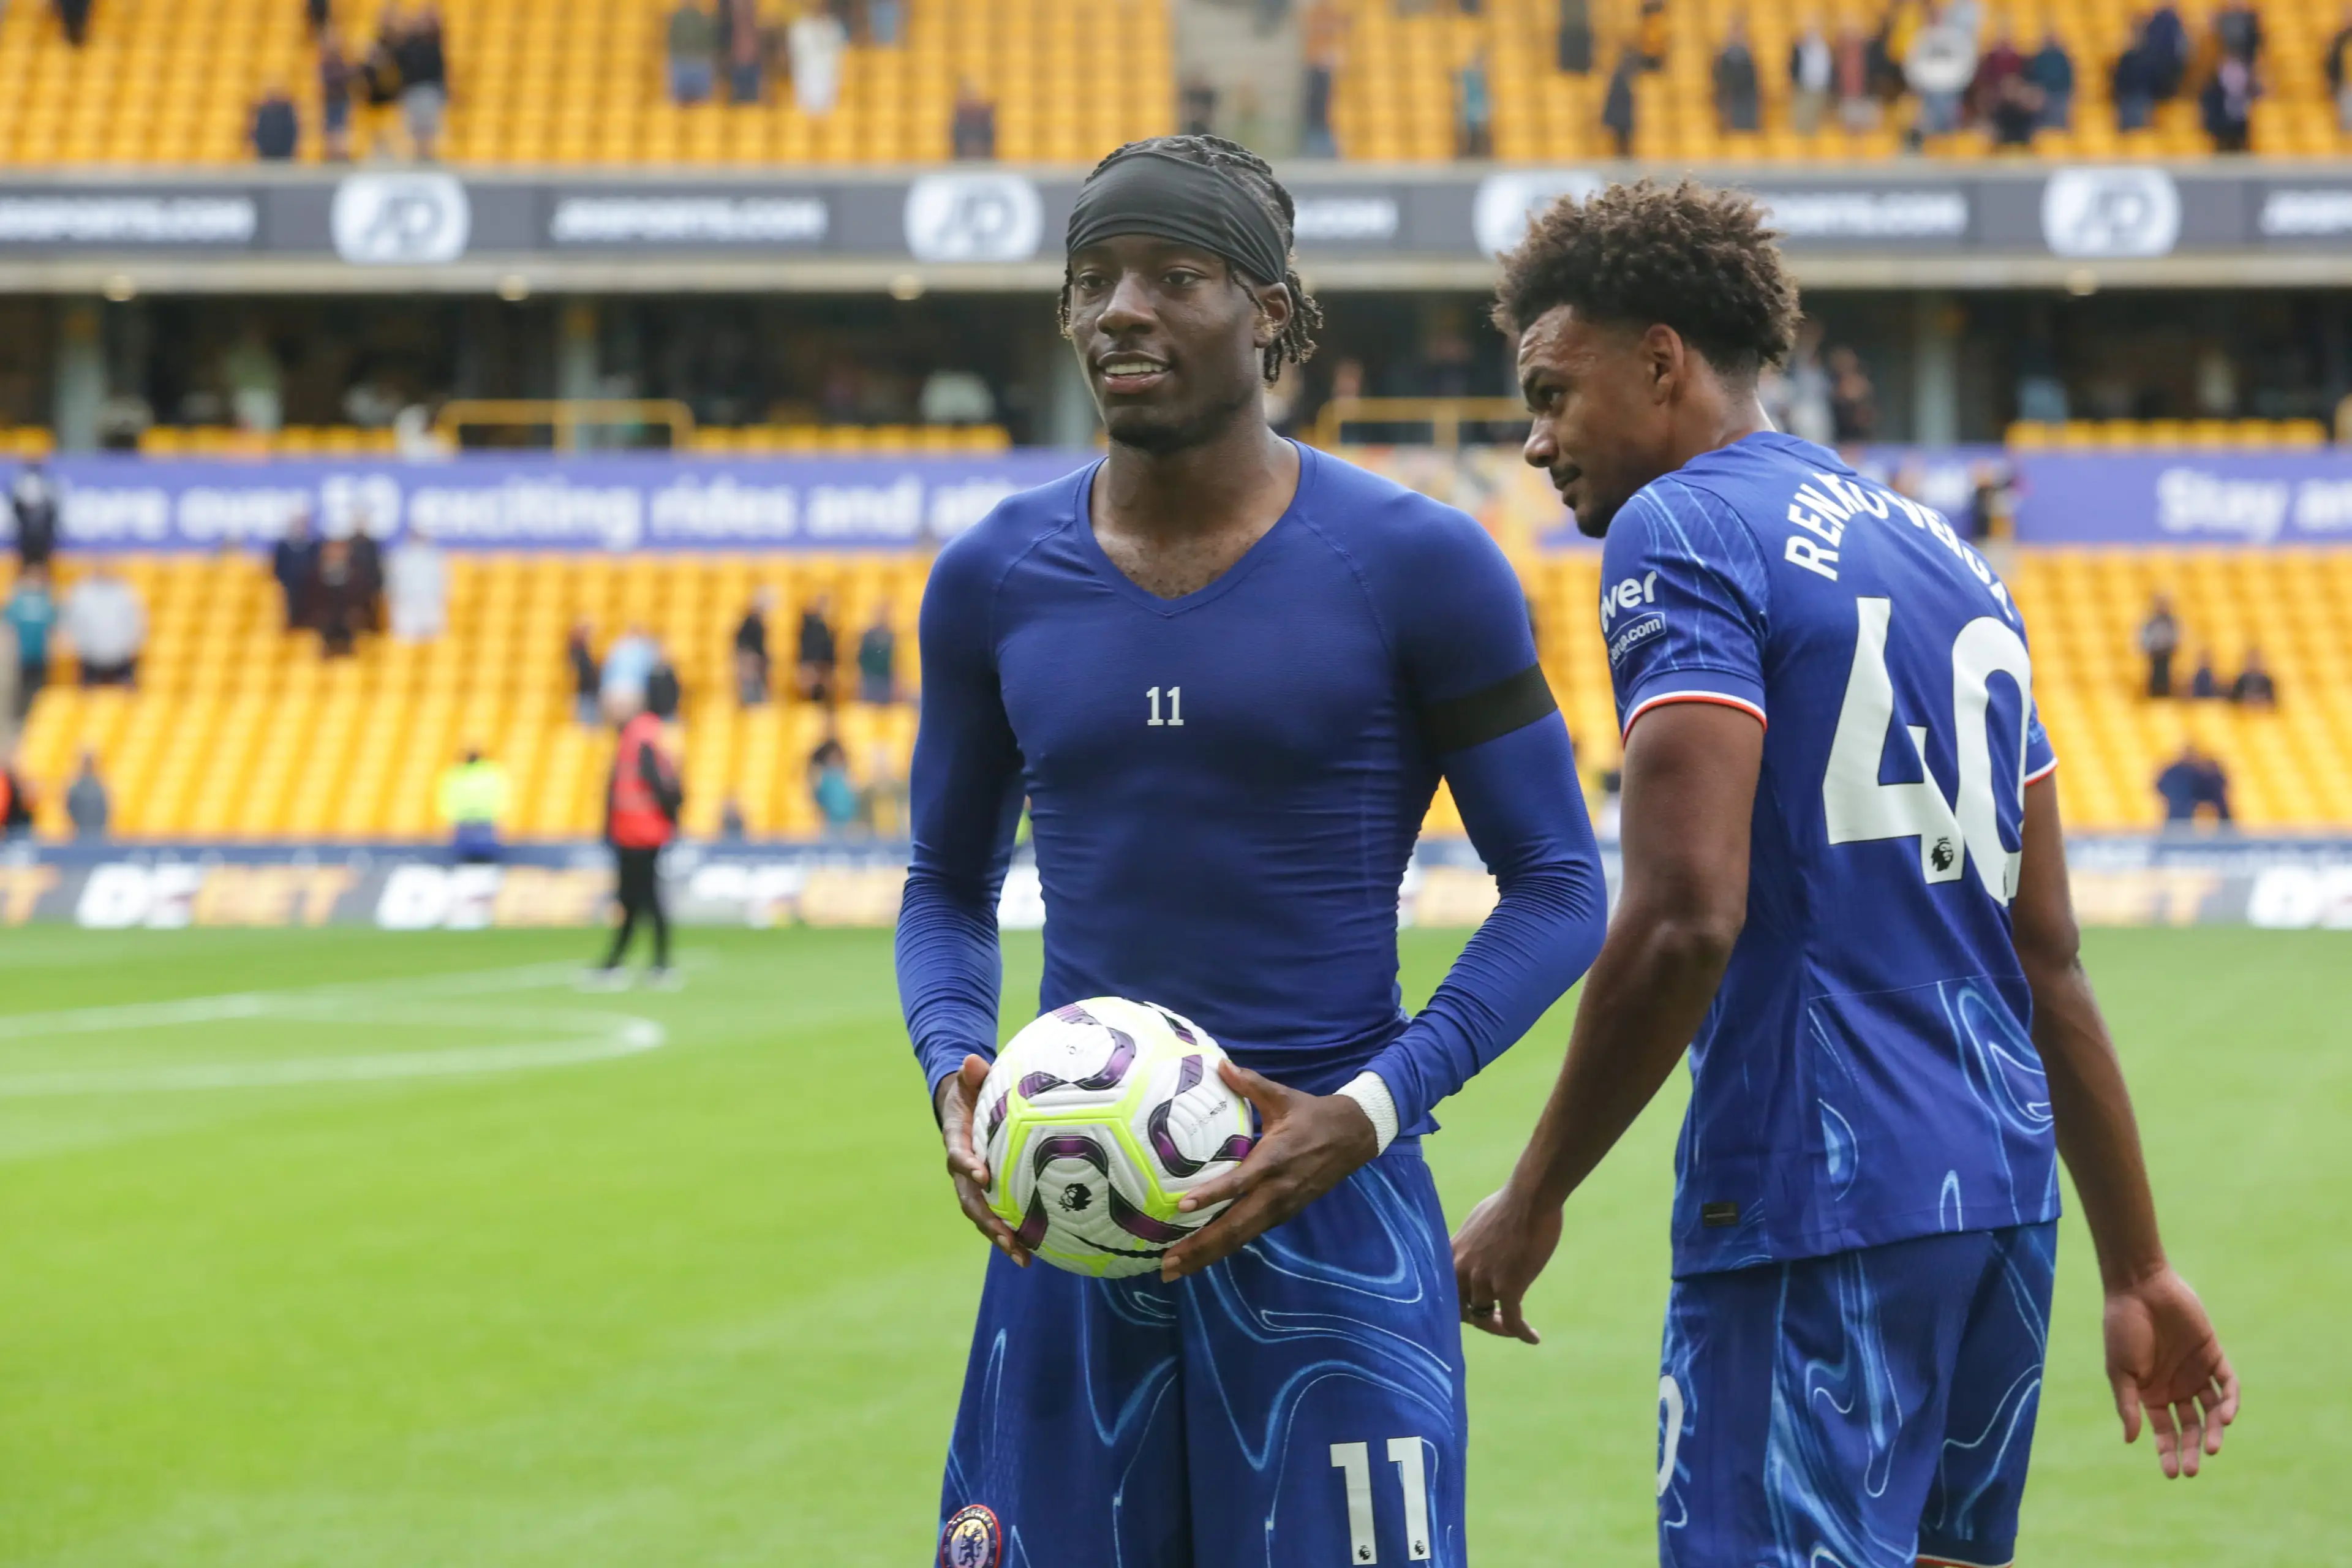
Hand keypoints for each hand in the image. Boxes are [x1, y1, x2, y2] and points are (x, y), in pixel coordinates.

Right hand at [937, 1054, 1028, 1266]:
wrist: (964, 1106)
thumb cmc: (972, 1091)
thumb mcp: (970, 1080)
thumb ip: (972, 1075)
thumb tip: (972, 1060)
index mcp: (957, 1141)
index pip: (957, 1156)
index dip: (966, 1165)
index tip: (981, 1174)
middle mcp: (963, 1169)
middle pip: (970, 1200)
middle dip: (986, 1221)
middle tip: (1005, 1237)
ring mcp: (976, 1185)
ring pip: (984, 1216)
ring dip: (1001, 1238)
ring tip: (1023, 1258)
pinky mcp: (991, 1193)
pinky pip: (1000, 1215)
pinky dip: (1013, 1234)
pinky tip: (1035, 1252)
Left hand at [1158, 1062, 1377, 1282]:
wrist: (1353, 1137)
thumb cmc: (1311, 1114)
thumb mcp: (1282, 1096)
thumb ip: (1250, 1083)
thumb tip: (1220, 1065)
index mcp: (1274, 1158)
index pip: (1241, 1182)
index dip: (1213, 1194)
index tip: (1182, 1205)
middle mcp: (1276, 1190)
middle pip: (1235, 1226)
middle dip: (1200, 1246)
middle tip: (1166, 1264)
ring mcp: (1281, 1207)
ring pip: (1240, 1237)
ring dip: (1207, 1256)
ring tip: (1174, 1270)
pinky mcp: (1283, 1214)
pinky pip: (1249, 1234)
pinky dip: (1224, 1248)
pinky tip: (1200, 1257)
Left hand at [1450, 1184, 1560, 1345]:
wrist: (1530, 1197)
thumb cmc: (1509, 1204)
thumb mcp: (1476, 1224)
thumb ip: (1470, 1246)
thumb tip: (1473, 1256)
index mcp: (1451, 1253)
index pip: (1442, 1291)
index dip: (1456, 1305)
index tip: (1473, 1309)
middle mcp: (1461, 1268)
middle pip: (1460, 1310)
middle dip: (1477, 1318)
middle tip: (1496, 1320)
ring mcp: (1483, 1279)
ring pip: (1485, 1317)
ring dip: (1501, 1326)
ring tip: (1518, 1327)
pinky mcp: (1508, 1286)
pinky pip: (1512, 1320)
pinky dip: (1522, 1332)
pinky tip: (1532, 1337)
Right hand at [2105, 1265, 2236, 1477]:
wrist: (2139, 1289)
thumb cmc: (2122, 1328)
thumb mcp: (2119, 1370)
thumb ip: (2128, 1404)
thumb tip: (2130, 1440)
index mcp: (2151, 1393)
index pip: (2164, 1431)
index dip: (2167, 1452)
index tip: (2172, 1474)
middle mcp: (2176, 1387)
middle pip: (2189, 1426)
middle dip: (2191, 1448)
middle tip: (2194, 1470)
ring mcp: (2196, 1372)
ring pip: (2212, 1411)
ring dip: (2214, 1430)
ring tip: (2211, 1447)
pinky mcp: (2213, 1355)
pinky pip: (2228, 1385)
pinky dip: (2230, 1401)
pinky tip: (2227, 1416)